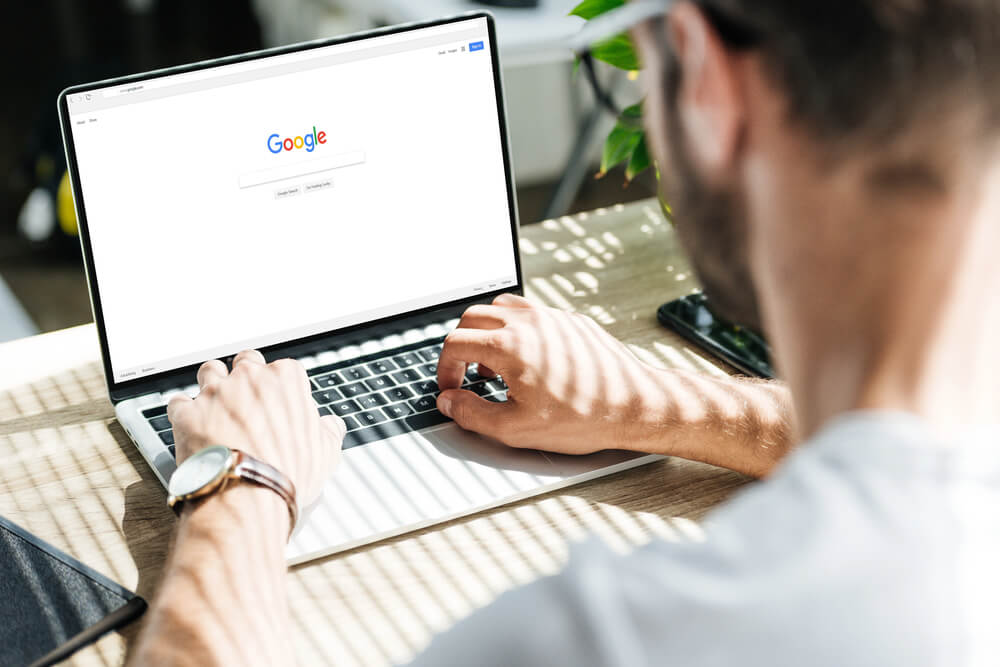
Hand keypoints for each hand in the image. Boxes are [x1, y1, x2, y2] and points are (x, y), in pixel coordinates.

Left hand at [167, 350, 343, 506]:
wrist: (247, 496)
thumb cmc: (289, 474)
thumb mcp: (326, 453)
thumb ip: (328, 431)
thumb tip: (330, 426)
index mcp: (286, 380)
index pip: (284, 370)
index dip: (281, 388)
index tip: (279, 403)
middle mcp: (249, 378)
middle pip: (245, 361)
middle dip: (245, 376)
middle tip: (248, 399)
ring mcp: (215, 393)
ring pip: (210, 371)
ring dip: (213, 385)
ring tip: (216, 405)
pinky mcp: (187, 413)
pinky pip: (179, 402)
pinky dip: (184, 411)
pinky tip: (190, 424)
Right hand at [436, 294, 792, 474]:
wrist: (634, 406)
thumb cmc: (584, 418)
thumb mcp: (516, 429)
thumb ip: (473, 414)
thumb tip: (450, 402)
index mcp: (510, 346)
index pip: (455, 343)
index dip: (443, 368)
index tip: (450, 387)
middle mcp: (529, 322)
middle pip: (472, 317)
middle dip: (460, 347)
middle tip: (464, 375)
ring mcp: (551, 317)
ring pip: (500, 307)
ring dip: (486, 332)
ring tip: (493, 366)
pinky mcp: (571, 321)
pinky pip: (531, 312)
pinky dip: (515, 328)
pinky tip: (525, 359)